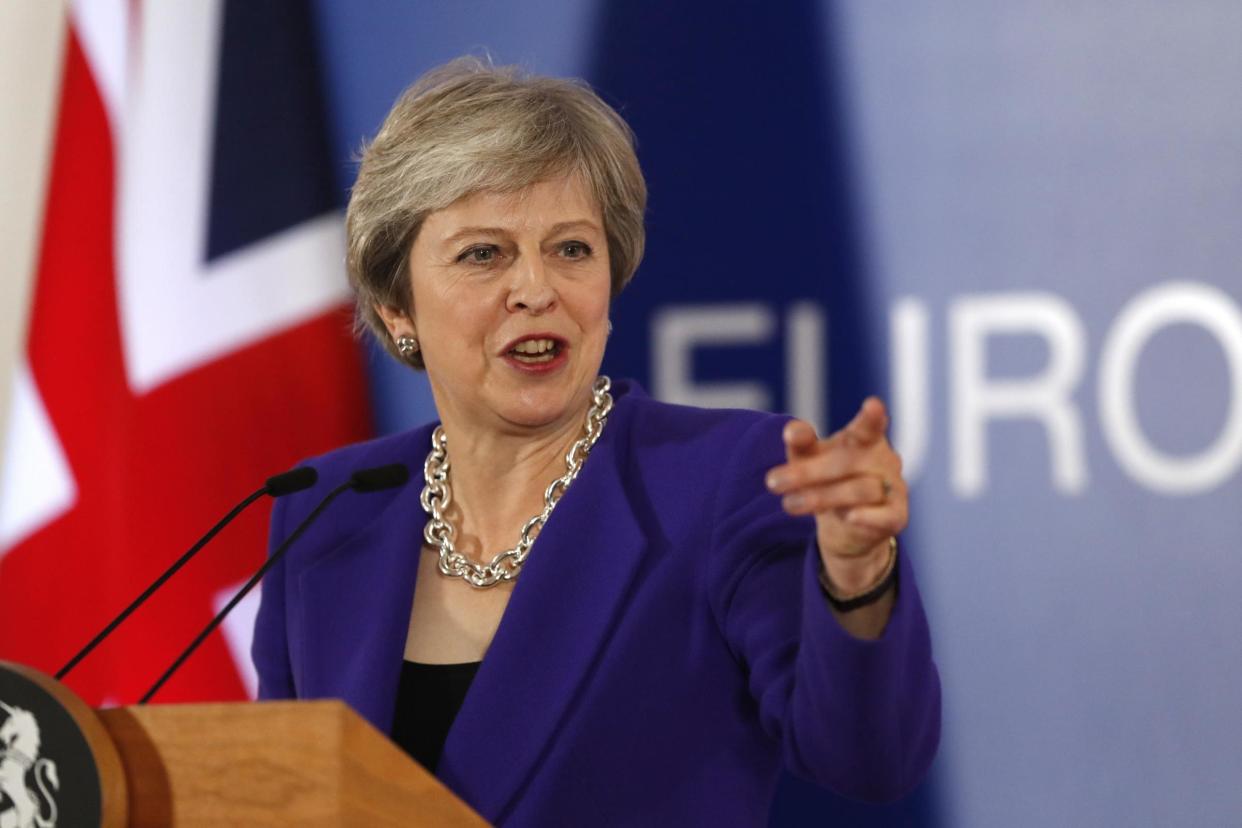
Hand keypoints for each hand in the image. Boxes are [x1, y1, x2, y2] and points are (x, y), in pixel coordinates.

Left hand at [765, 397, 906, 592]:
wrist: (847, 526)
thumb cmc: (827, 480)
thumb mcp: (809, 458)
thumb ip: (801, 442)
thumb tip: (792, 431)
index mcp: (865, 439)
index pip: (868, 427)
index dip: (871, 418)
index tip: (873, 404)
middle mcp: (883, 460)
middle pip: (846, 462)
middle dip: (807, 472)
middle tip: (772, 481)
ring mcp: (893, 488)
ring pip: (859, 490)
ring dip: (821, 497)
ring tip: (789, 504)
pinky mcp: (896, 516)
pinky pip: (885, 516)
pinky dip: (868, 516)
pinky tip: (848, 517)